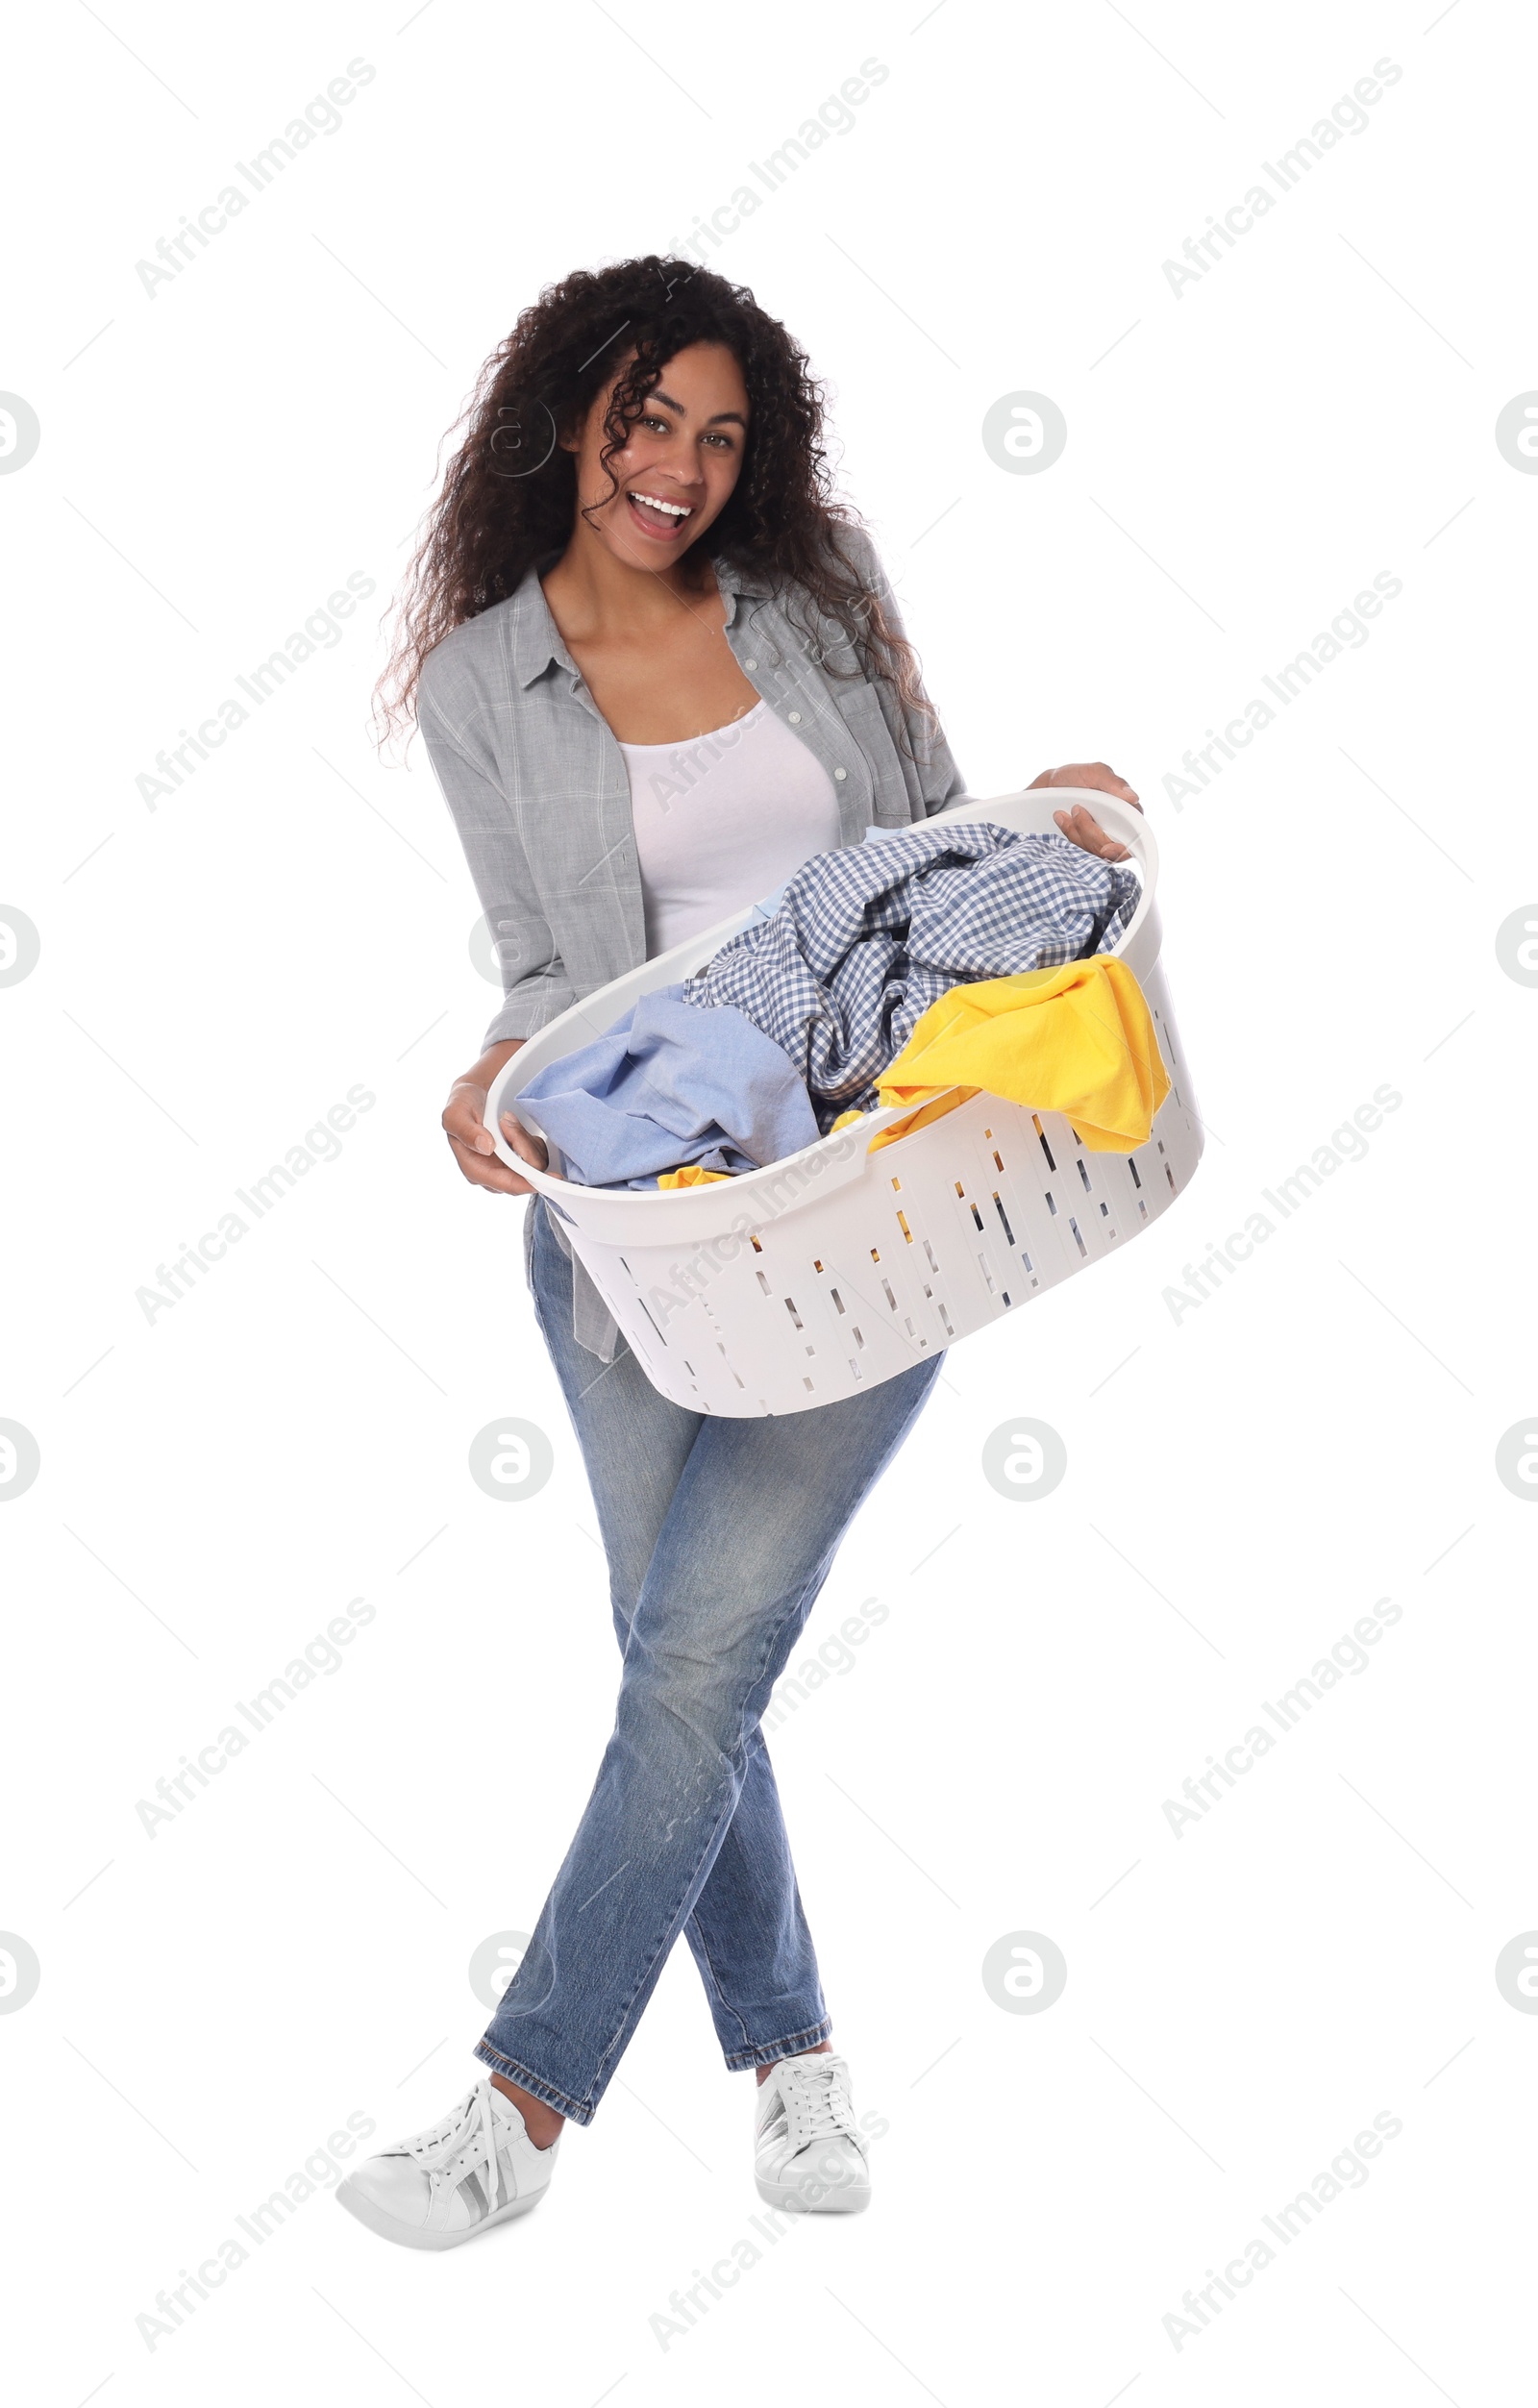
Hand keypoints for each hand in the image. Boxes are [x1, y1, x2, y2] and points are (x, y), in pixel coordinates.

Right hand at [443, 1073, 548, 1197]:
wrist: (474, 1094)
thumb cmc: (462, 1104)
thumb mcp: (455, 1114)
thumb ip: (467, 1132)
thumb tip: (487, 1148)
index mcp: (475, 1170)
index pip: (508, 1184)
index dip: (529, 1183)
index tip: (548, 1176)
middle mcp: (492, 1175)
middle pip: (525, 1174)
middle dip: (524, 1146)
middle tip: (508, 1120)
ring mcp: (507, 1168)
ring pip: (534, 1164)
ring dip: (525, 1139)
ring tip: (507, 1119)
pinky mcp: (518, 1159)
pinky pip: (538, 1155)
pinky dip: (530, 1138)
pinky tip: (514, 1126)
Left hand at [1029, 760, 1141, 862]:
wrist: (1053, 785)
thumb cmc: (1078, 776)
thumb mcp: (1095, 772)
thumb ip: (1114, 783)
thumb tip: (1133, 798)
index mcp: (1129, 812)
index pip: (1134, 840)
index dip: (1121, 850)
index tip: (1105, 848)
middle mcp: (1119, 829)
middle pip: (1111, 851)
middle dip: (1090, 834)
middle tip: (1076, 810)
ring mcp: (1102, 839)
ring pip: (1094, 852)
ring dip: (1076, 832)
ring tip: (1066, 812)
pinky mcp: (1087, 844)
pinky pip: (1080, 851)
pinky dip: (1069, 834)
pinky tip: (1063, 819)